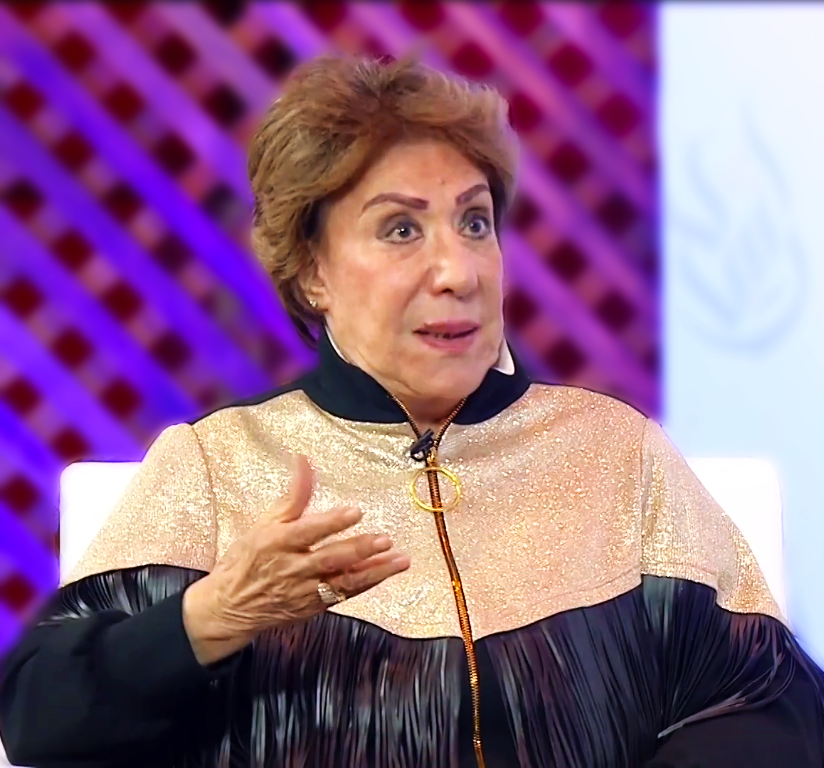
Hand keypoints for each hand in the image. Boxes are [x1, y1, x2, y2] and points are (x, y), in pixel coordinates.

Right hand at [182, 455, 409, 664]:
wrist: (230, 606)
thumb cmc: (248, 558)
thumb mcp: (265, 522)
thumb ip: (293, 495)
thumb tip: (304, 460)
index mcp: (277, 543)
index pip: (308, 531)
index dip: (331, 522)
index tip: (355, 511)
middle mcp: (293, 568)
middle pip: (330, 559)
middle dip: (360, 550)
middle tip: (385, 539)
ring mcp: (305, 591)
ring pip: (344, 581)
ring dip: (375, 571)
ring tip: (400, 560)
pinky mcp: (315, 606)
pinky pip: (345, 595)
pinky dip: (367, 583)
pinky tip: (387, 572)